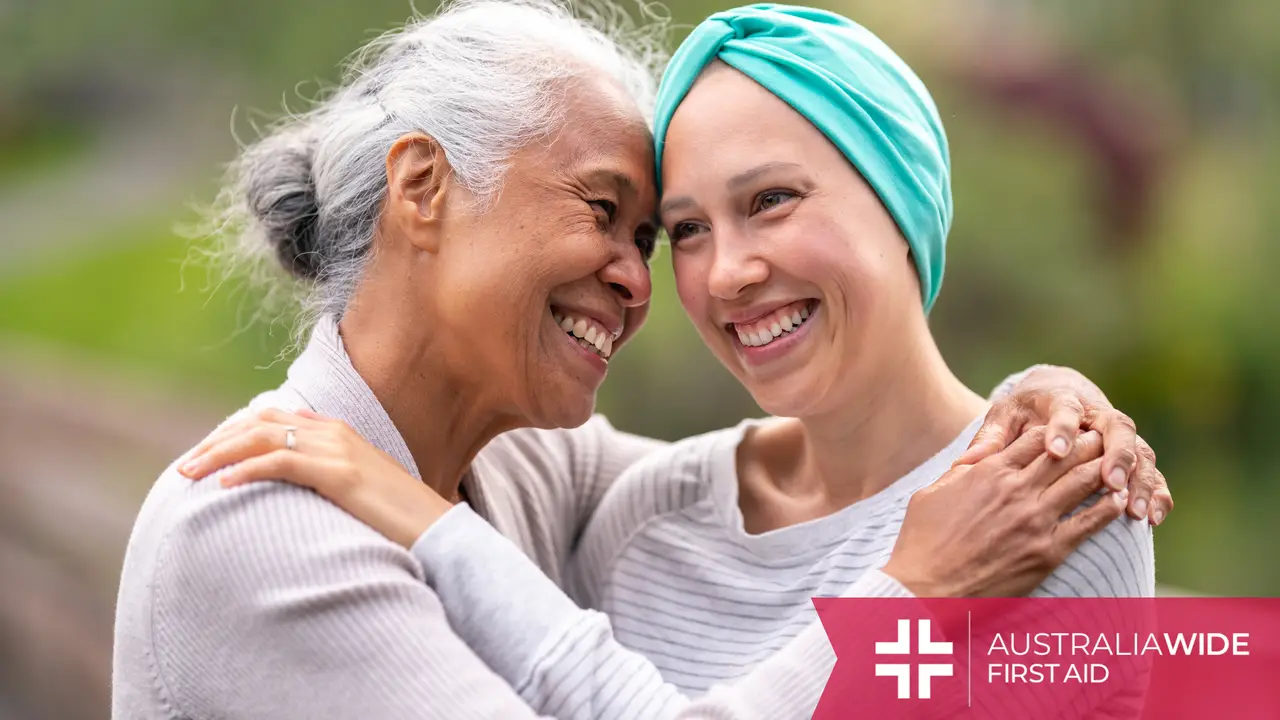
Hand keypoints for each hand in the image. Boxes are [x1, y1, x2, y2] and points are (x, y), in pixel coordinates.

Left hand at [178, 407, 452, 547]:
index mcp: (337, 431)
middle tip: (184, 465)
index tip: (204, 454)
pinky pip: (280, 463)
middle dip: (216, 440)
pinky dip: (247, 470)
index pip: (271, 418)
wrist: (435, 528)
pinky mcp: (339, 473)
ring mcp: (337, 449)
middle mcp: (333, 432)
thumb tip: (291, 485)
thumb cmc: (397, 516)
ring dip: (219, 454)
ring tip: (189, 473)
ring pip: (261, 438)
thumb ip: (325, 475)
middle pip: (259, 422)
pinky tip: (223, 485)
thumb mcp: (357, 487)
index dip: (232, 432)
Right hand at [884, 426, 1126, 596]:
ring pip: (1083, 481)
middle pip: (1066, 454)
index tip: (1070, 428)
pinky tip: (1120, 500)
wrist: (928, 588)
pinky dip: (1109, 507)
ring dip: (1104, 467)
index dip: (1057, 430)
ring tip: (1117, 462)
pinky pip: (1090, 522)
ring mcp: (1035, 519)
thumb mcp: (931, 494)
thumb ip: (958, 473)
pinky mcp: (1048, 551)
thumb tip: (970, 461)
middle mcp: (1016, 489)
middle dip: (1088, 441)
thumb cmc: (921, 542)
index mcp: (989, 471)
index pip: (1035, 438)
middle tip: (1103, 437)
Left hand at [955, 366, 1171, 525]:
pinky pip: (1152, 473)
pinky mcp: (1132, 455)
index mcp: (1062, 400)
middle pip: (1116, 428)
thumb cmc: (1024, 411)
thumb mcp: (1004, 417)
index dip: (1062, 428)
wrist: (1057, 394)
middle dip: (1115, 455)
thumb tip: (963, 464)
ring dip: (1140, 480)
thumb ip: (990, 438)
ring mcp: (1119, 435)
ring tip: (1135, 511)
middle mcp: (1097, 414)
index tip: (1055, 450)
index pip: (1066, 410)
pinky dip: (1157, 493)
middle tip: (1110, 481)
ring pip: (1140, 452)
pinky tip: (1154, 517)